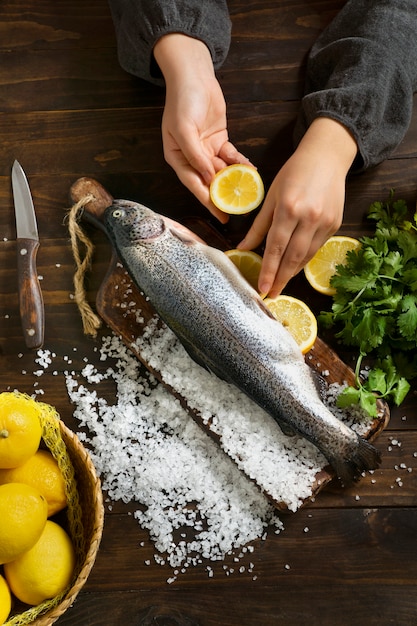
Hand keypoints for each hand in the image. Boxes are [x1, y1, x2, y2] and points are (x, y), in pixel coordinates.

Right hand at [154, 34, 249, 221]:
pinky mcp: (219, 141)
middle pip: (209, 182)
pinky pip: (231, 157)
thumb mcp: (184, 130)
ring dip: (234, 181)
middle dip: (224, 195)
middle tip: (240, 210)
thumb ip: (196, 156)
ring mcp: (206, 150)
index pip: (194, 185)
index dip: (208, 202)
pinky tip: (251, 171)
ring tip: (249, 193)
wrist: (194, 76)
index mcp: (177, 158)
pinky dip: (240, 164)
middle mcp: (191, 157)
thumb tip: (209, 179)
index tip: (221, 216)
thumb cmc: (182, 101)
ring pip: (222, 171)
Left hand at [238, 118, 357, 296]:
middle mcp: (309, 218)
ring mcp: (325, 223)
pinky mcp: (335, 225)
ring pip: (306, 256)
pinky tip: (294, 268)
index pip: (276, 247)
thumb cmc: (294, 173)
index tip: (262, 288)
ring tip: (280, 284)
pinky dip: (304, 260)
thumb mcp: (272, 196)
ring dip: (292, 273)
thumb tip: (243, 248)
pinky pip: (316, 248)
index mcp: (289, 208)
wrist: (327, 157)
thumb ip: (259, 225)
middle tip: (271, 294)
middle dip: (280, 279)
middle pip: (292, 257)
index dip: (268, 270)